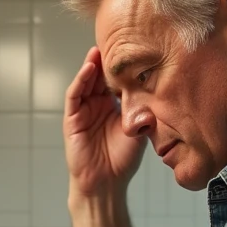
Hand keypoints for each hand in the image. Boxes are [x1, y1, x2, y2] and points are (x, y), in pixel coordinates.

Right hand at [63, 46, 145, 200]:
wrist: (106, 184)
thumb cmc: (122, 161)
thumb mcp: (140, 134)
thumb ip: (145, 117)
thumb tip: (153, 102)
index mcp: (115, 107)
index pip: (118, 81)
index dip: (123, 67)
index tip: (133, 49)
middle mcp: (98, 106)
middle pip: (100, 77)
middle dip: (105, 61)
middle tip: (113, 41)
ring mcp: (84, 111)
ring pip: (86, 82)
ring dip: (91, 66)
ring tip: (98, 50)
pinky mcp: (72, 119)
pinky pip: (74, 96)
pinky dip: (80, 81)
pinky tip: (88, 69)